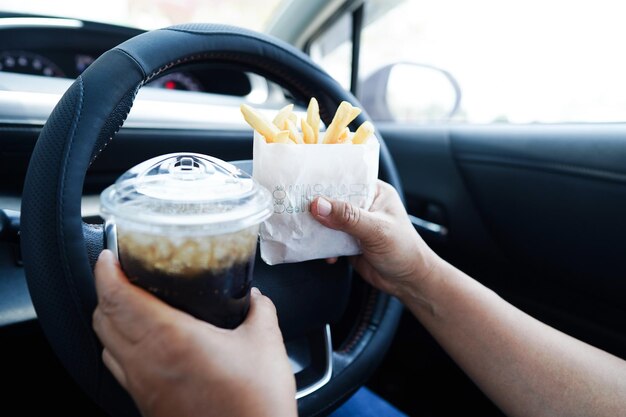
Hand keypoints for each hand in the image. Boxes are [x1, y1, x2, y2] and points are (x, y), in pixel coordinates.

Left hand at [92, 250, 296, 416]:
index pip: (116, 297)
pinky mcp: (146, 404)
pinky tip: (145, 343)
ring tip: (131, 303)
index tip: (109, 255)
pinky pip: (117, 367)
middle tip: (123, 274)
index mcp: (170, 339)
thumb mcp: (266, 345)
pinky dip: (119, 345)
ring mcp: (141, 387)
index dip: (105, 271)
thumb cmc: (254, 405)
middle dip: (105, 289)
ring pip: (104, 343)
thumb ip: (260, 311)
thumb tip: (256, 298)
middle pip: (102, 317)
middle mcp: (146, 363)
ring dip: (110, 317)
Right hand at [310, 180, 440, 300]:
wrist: (408, 282)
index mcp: (374, 192)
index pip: (346, 180)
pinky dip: (320, 244)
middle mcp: (363, 205)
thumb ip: (348, 217)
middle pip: (332, 200)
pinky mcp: (347, 242)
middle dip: (316, 205)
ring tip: (300, 227)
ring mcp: (354, 224)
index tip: (303, 182)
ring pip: (327, 220)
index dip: (325, 181)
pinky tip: (319, 251)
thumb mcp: (376, 230)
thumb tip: (318, 204)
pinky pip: (327, 239)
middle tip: (293, 206)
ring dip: (316, 226)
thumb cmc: (403, 251)